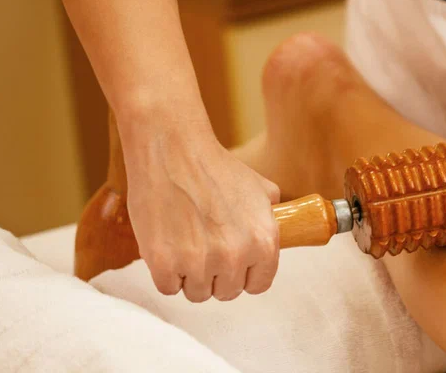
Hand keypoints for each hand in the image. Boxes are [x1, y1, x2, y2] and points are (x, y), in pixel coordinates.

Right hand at [123, 124, 281, 301]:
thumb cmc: (216, 167)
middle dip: (217, 275)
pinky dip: (166, 272)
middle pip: (227, 292)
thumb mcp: (260, 189)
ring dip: (190, 275)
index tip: (234, 266)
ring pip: (197, 293)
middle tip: (205, 248)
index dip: (245, 275)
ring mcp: (198, 263)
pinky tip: (168, 244)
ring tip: (186, 242)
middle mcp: (235, 256)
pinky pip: (168, 287)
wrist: (174, 151)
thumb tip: (282, 230)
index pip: (258, 284)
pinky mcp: (164, 263)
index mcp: (263, 241)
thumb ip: (272, 217)